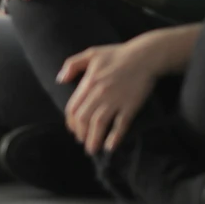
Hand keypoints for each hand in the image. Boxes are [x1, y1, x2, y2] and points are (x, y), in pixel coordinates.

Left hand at [58, 39, 164, 153]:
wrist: (145, 55)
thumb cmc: (117, 54)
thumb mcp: (91, 53)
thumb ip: (72, 64)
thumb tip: (59, 80)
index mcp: (88, 82)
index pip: (73, 108)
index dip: (71, 123)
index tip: (73, 131)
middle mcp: (99, 93)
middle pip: (83, 119)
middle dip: (81, 134)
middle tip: (83, 142)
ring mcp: (115, 100)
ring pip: (98, 125)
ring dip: (93, 140)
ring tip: (92, 150)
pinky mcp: (130, 105)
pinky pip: (120, 125)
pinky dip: (114, 138)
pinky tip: (109, 147)